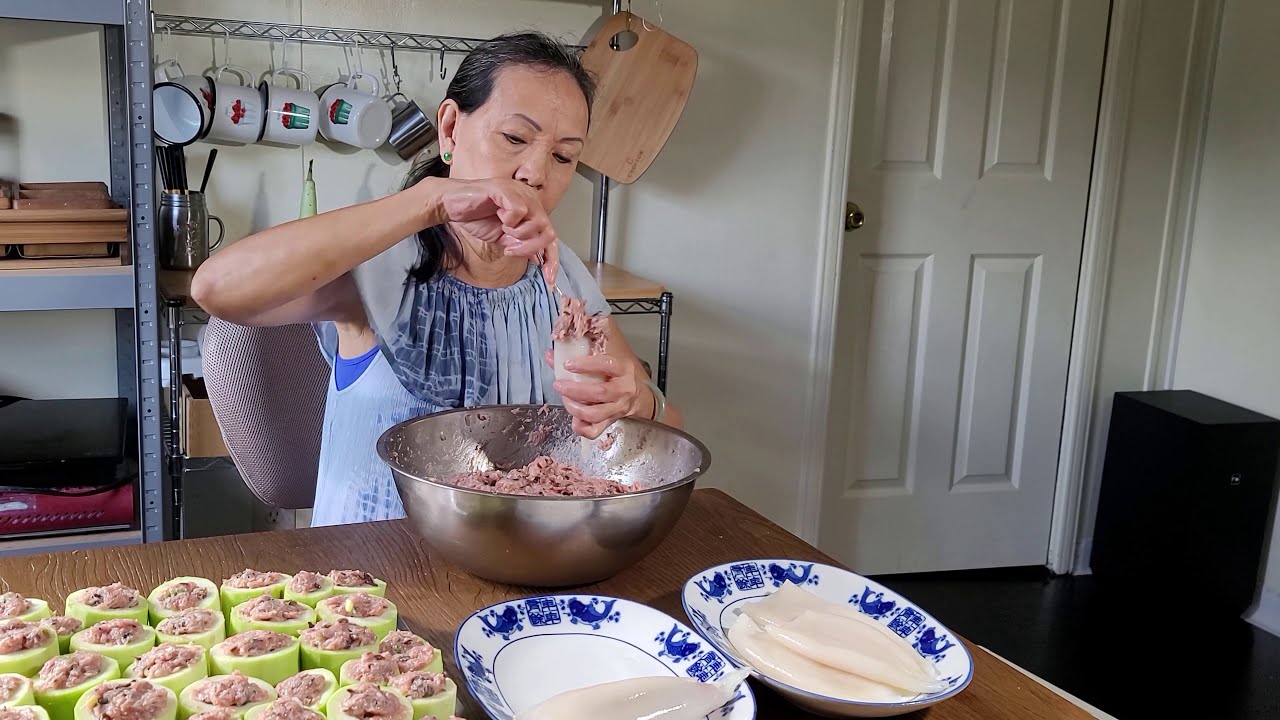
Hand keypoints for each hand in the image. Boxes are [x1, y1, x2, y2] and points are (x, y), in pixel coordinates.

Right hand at [430, 177, 559, 287]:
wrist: (451, 205)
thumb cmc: (477, 218)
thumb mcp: (503, 238)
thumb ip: (521, 244)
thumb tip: (539, 259)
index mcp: (531, 211)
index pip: (550, 237)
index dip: (552, 260)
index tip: (549, 280)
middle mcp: (530, 199)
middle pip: (549, 232)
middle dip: (530, 247)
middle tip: (510, 248)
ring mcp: (520, 193)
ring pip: (538, 222)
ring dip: (518, 233)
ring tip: (502, 228)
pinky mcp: (506, 190)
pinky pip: (520, 211)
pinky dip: (509, 221)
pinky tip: (498, 217)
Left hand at [551, 352, 649, 438]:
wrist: (640, 396)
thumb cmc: (619, 375)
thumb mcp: (607, 360)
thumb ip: (579, 356)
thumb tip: (550, 355)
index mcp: (623, 369)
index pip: (607, 365)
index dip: (586, 365)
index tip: (568, 364)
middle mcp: (623, 389)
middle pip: (600, 392)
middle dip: (575, 390)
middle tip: (559, 385)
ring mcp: (618, 408)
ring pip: (596, 414)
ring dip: (575, 408)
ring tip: (565, 399)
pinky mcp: (612, 421)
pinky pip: (595, 430)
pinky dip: (581, 427)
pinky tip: (574, 419)